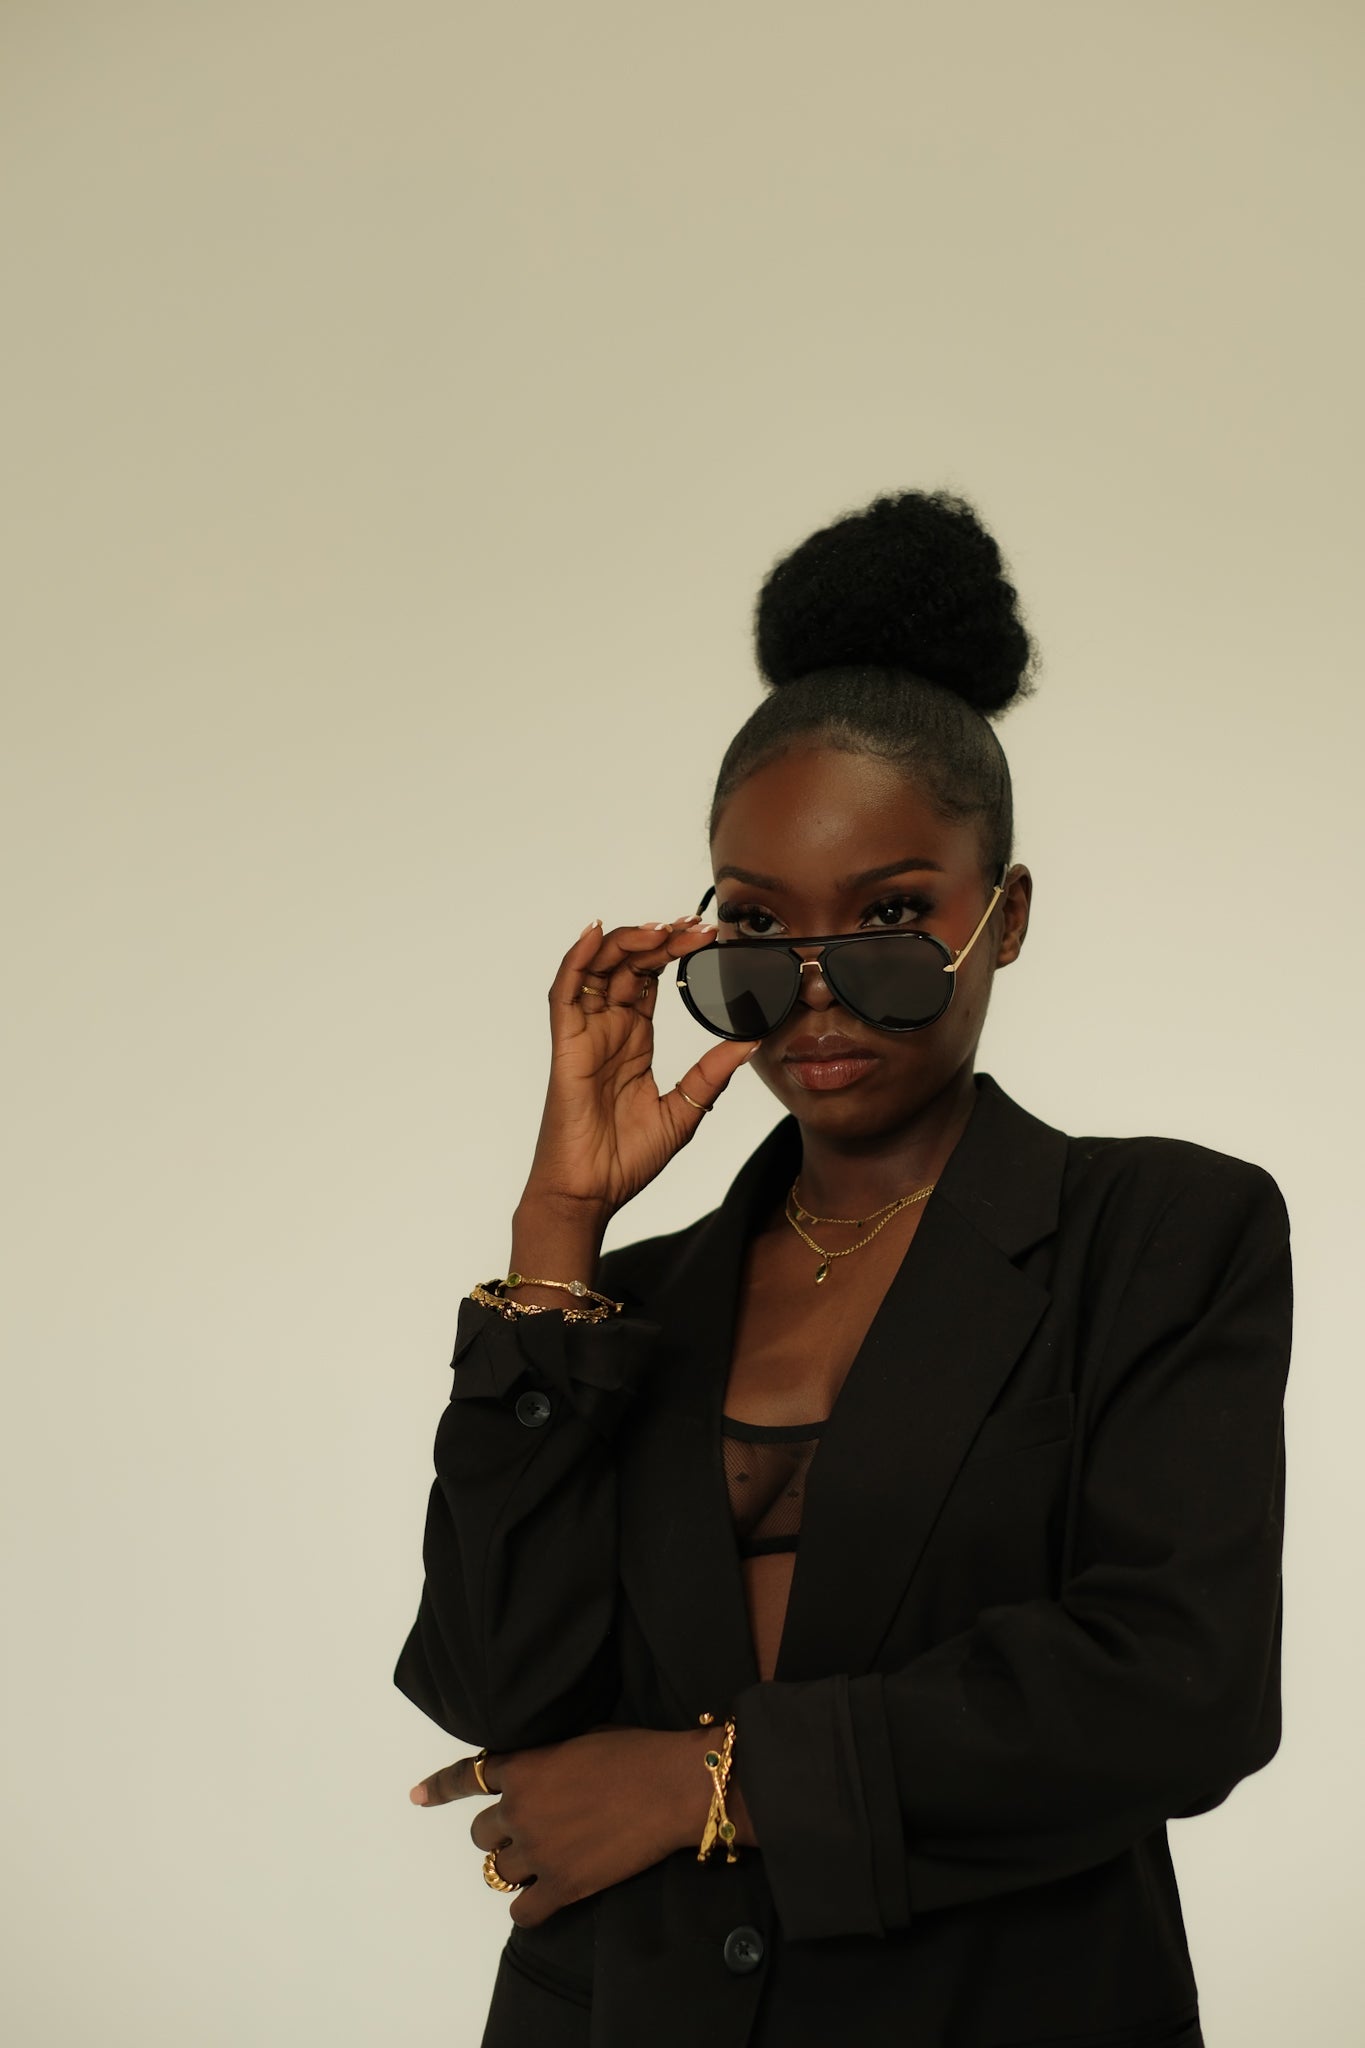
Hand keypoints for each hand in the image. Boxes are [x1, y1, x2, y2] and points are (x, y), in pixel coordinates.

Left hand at [410, 1726, 717, 1926]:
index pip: (466, 1778)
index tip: (416, 1797)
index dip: (438, 1788)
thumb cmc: (633, 1751)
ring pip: (498, 1871)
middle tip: (531, 1829)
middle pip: (481, 1835)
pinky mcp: (563, 1887)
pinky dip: (528, 1906)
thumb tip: (532, 1772)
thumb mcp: (577, 1739)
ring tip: (544, 1858)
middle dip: (501, 1831)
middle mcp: (520, 1811)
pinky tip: (543, 1897)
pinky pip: (522, 1912)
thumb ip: (543, 1759)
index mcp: (522, 1769)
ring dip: (516, 1865)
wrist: (671, 1786)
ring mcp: (539, 1853)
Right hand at [520, 918, 758, 1221]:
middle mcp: (607, 1030)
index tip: (705, 936)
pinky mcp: (566, 1046)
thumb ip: (712, 1074)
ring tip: (661, 928)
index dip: (673, 953)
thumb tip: (751, 1042)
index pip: (650, 980)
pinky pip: (565, 993)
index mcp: (633, 1041)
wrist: (592, 1192)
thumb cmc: (625, 1159)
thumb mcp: (685, 1111)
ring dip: (627, 941)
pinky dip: (577, 959)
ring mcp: (585, 1035)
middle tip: (695, 926)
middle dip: (659, 940)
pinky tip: (596, 932)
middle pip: (627, 966)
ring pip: (597, 969)